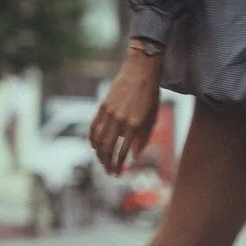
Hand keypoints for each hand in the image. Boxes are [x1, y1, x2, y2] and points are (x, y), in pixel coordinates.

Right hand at [90, 52, 160, 175]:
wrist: (140, 71)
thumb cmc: (150, 96)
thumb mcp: (152, 118)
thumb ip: (144, 139)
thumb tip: (134, 157)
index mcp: (134, 124)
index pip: (123, 152)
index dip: (119, 165)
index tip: (118, 174)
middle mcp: (120, 120)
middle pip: (107, 148)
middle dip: (107, 163)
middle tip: (109, 172)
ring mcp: (109, 112)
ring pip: (98, 139)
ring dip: (98, 154)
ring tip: (103, 162)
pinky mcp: (102, 106)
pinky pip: (93, 127)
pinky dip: (92, 139)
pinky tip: (95, 147)